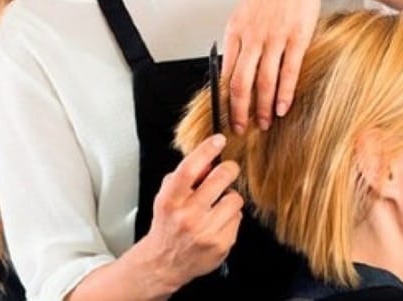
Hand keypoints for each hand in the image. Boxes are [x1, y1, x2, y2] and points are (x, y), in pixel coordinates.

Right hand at [131, 134, 242, 292]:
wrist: (165, 262)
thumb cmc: (167, 225)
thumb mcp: (166, 196)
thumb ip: (184, 177)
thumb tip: (208, 161)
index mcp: (171, 200)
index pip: (189, 168)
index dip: (206, 150)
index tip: (219, 140)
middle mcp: (187, 215)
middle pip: (220, 179)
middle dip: (228, 169)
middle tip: (228, 170)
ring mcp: (206, 231)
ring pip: (234, 199)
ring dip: (229, 199)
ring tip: (217, 206)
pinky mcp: (220, 244)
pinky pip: (237, 219)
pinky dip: (230, 218)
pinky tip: (217, 223)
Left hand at [223, 0, 329, 132]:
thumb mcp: (244, 14)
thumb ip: (238, 41)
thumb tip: (230, 71)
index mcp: (234, 31)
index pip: (225, 73)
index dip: (224, 99)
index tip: (226, 116)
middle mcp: (252, 36)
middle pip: (241, 82)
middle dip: (240, 111)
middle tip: (241, 129)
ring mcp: (275, 37)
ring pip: (265, 81)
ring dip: (263, 107)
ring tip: (264, 123)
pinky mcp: (297, 37)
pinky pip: (288, 71)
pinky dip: (284, 93)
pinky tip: (282, 108)